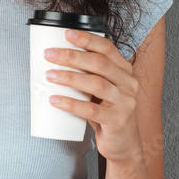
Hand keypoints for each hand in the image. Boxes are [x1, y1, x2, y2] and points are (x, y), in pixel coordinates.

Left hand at [44, 29, 143, 163]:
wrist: (124, 144)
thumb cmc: (107, 112)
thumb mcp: (102, 89)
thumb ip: (88, 74)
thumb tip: (55, 59)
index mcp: (124, 70)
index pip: (107, 48)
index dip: (87, 39)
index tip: (66, 34)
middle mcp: (128, 83)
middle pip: (99, 63)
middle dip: (72, 56)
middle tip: (50, 55)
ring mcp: (125, 102)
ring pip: (96, 84)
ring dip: (70, 77)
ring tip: (50, 75)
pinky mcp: (118, 121)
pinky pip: (92, 110)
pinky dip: (71, 104)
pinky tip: (55, 100)